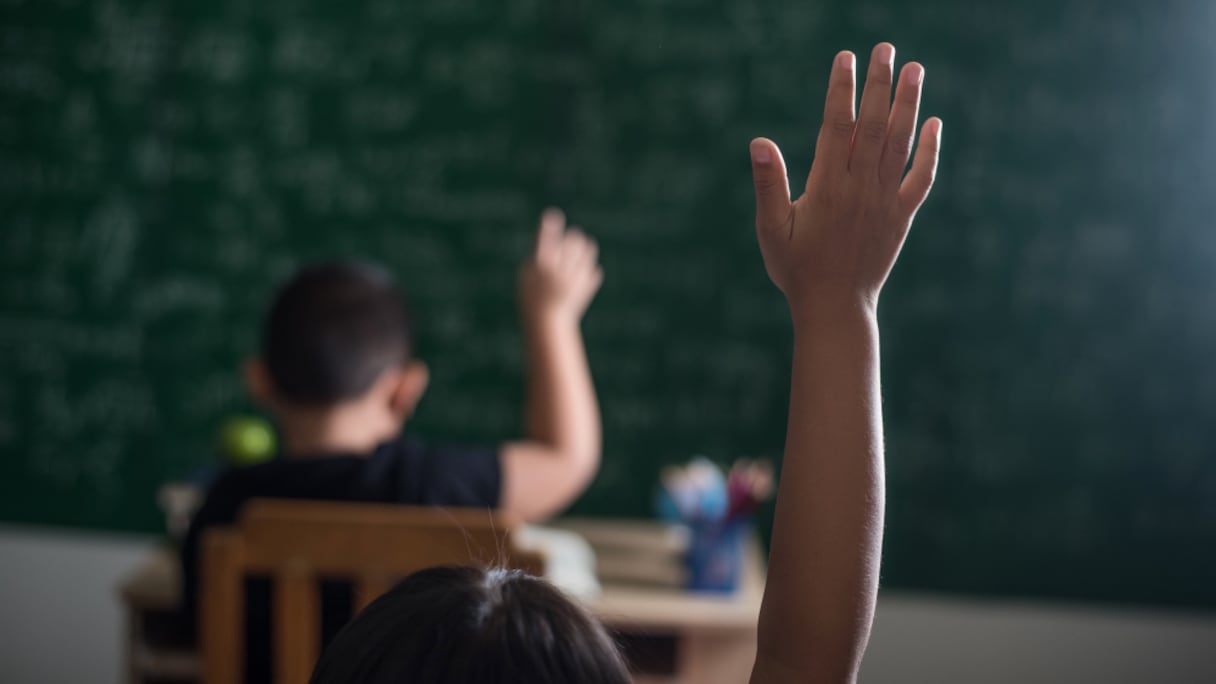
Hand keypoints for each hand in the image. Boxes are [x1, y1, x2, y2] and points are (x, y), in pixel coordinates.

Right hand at [518, 208, 603, 322]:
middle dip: (571, 237)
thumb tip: (553, 234)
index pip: (545, 241)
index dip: (548, 227)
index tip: (553, 215)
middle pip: (572, 240)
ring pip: (588, 249)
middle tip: (569, 239)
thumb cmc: (532, 297)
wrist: (548, 324)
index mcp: (541, 268)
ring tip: (577, 251)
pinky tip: (579, 275)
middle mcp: (559, 272)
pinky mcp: (587, 286)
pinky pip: (594, 268)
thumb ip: (538, 254)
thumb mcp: (527, 276)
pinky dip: (588, 269)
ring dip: (583, 247)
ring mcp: (575, 279)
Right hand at [749, 43, 940, 315]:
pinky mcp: (902, 216)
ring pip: (901, 142)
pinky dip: (930, 149)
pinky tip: (934, 122)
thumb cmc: (796, 269)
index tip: (845, 58)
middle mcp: (861, 187)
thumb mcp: (770, 228)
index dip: (842, 89)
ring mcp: (885, 201)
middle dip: (879, 83)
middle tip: (885, 47)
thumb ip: (768, 184)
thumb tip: (759, 143)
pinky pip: (921, 177)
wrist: (835, 307)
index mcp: (828, 186)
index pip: (838, 125)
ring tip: (914, 68)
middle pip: (875, 124)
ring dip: (909, 103)